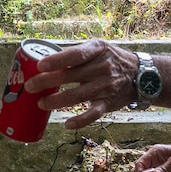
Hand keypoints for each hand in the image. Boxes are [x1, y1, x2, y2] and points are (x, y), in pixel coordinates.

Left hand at [24, 39, 138, 128]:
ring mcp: (106, 86)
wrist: (141, 75)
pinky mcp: (108, 103)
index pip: (76, 54)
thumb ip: (75, 52)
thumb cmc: (111, 59)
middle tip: (29, 86)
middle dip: (47, 82)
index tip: (40, 65)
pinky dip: (81, 120)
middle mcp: (102, 67)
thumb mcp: (98, 47)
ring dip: (57, 101)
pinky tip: (68, 124)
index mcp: (97, 49)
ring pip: (77, 95)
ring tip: (41, 103)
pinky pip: (93, 113)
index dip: (57, 60)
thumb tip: (43, 58)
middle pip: (71, 75)